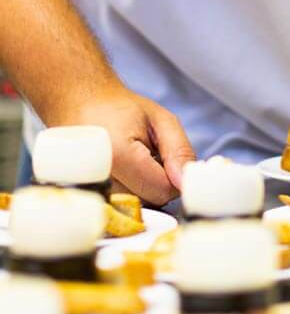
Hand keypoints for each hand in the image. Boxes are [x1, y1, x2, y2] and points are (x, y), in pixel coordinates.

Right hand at [48, 88, 195, 205]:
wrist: (77, 104)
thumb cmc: (120, 109)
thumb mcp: (160, 120)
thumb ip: (179, 151)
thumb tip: (186, 184)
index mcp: (117, 156)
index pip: (163, 190)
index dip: (175, 178)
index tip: (169, 160)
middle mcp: (95, 180)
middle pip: (148, 202)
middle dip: (158, 183)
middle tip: (148, 156)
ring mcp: (82, 193)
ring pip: (133, 208)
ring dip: (141, 189)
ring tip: (132, 163)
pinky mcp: (78, 200)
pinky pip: (116, 208)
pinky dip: (125, 194)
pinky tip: (120, 174)